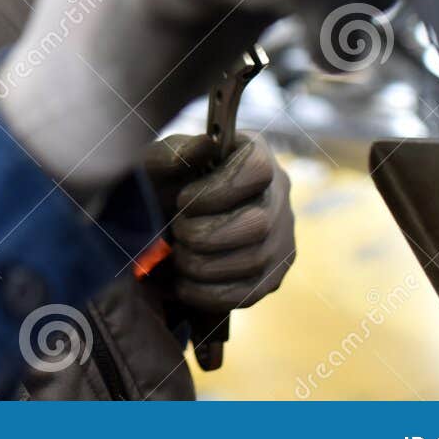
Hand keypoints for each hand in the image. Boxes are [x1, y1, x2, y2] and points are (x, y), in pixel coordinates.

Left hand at [141, 134, 295, 311]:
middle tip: (178, 231)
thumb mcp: (157, 162)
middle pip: (259, 222)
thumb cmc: (160, 182)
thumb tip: (205, 145)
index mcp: (254, 154)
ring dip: (205, 265)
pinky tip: (185, 284)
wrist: (159, 220)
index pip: (258, 169)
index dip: (220, 189)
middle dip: (207, 234)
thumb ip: (175, 153)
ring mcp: (281, 236)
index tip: (183, 199)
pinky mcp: (272, 274)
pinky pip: (252, 292)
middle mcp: (278, 193)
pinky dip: (210, 293)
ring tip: (179, 256)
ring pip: (256, 260)